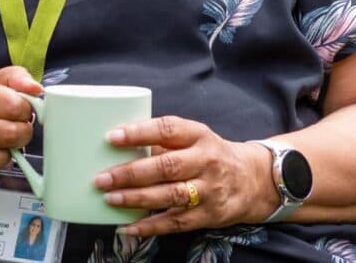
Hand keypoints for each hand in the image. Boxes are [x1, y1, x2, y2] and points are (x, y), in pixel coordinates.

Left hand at [92, 116, 277, 235]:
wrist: (252, 179)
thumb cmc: (209, 153)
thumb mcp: (193, 137)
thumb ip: (163, 140)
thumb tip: (120, 144)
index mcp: (198, 135)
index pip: (166, 130)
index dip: (139, 133)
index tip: (112, 137)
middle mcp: (206, 161)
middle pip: (165, 166)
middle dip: (130, 173)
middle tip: (102, 178)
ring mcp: (209, 190)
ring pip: (170, 195)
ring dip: (136, 199)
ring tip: (110, 198)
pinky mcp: (209, 215)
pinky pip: (177, 222)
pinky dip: (150, 226)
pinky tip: (128, 226)